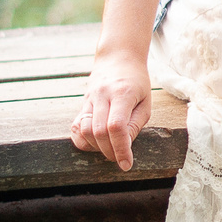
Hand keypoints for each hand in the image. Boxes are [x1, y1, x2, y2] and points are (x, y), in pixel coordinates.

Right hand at [71, 49, 152, 170]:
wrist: (118, 57)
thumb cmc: (137, 82)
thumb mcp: (145, 102)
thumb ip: (135, 125)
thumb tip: (125, 147)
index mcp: (122, 94)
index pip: (116, 127)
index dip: (121, 149)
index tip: (126, 164)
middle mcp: (102, 95)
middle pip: (99, 131)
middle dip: (109, 152)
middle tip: (119, 159)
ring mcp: (89, 99)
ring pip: (84, 130)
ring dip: (95, 147)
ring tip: (109, 149)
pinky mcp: (82, 103)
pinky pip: (75, 126)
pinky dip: (82, 140)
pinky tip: (94, 144)